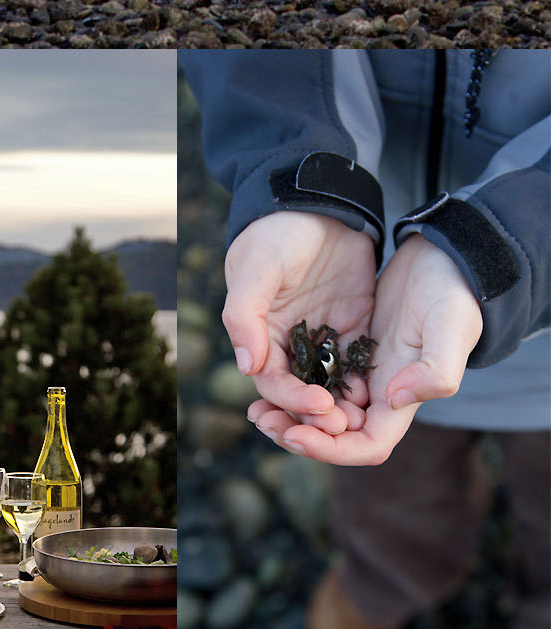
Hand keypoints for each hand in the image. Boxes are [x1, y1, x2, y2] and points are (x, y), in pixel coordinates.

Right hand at [223, 213, 376, 436]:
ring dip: (343, 408)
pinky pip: (359, 364)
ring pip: (332, 386)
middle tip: (342, 426)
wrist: (318, 202)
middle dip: (317, 415)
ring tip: (362, 422)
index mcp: (261, 334)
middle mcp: (291, 344)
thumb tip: (246, 365)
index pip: (273, 380)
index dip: (291, 398)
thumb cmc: (278, 232)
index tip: (318, 405)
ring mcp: (323, 338)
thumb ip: (245, 314)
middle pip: (301, 393)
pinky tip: (383, 398)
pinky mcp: (353, 329)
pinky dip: (366, 385)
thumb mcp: (258, 267)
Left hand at [248, 237, 483, 467]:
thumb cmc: (454, 294)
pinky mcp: (347, 348)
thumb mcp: (452, 329)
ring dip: (289, 415)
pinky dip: (291, 384)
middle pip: (335, 435)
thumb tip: (393, 399)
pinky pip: (313, 377)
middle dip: (299, 435)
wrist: (444, 256)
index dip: (331, 450)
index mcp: (403, 399)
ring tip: (257, 408)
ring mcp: (362, 372)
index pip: (366, 447)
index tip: (296, 434)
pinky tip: (264, 373)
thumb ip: (434, 371)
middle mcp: (380, 393)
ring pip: (319, 409)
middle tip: (263, 419)